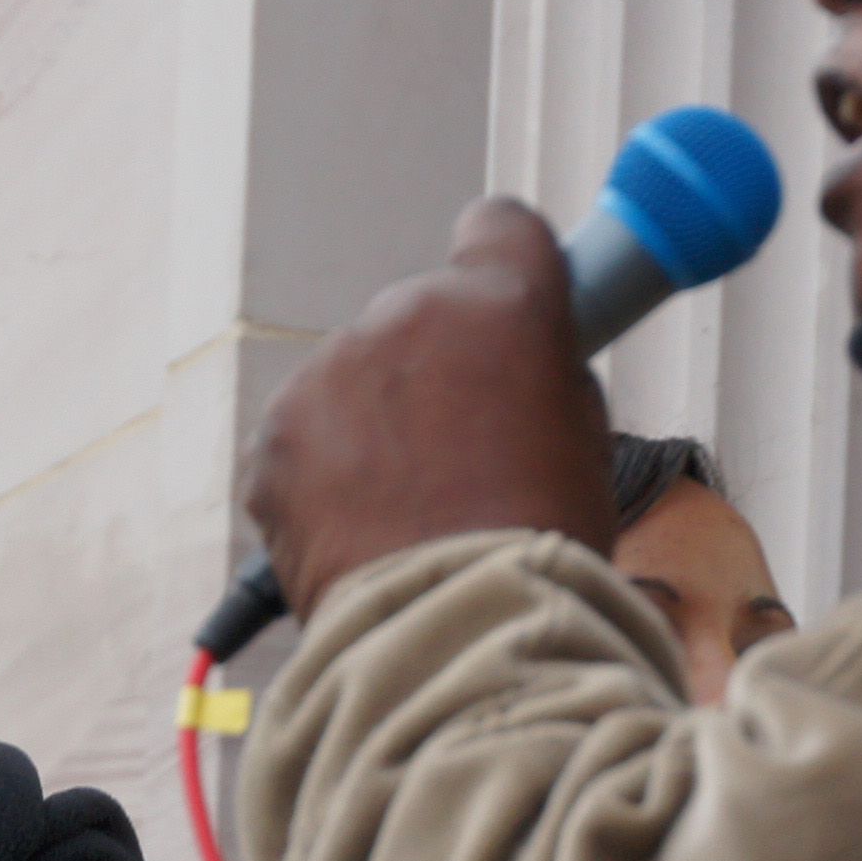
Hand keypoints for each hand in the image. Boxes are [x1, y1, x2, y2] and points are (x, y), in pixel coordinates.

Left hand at [243, 197, 617, 623]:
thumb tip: (518, 370)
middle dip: (437, 371)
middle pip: (421, 318)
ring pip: (357, 379)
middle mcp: (408, 315)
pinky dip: (326, 475)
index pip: (500, 228)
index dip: (506, 267)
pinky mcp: (276, 436)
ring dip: (377, 425)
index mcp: (503, 303)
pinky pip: (306, 437)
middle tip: (464, 453)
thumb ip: (544, 377)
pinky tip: (365, 529)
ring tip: (414, 510)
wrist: (454, 632)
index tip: (506, 305)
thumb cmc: (538, 550)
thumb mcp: (586, 440)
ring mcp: (331, 372)